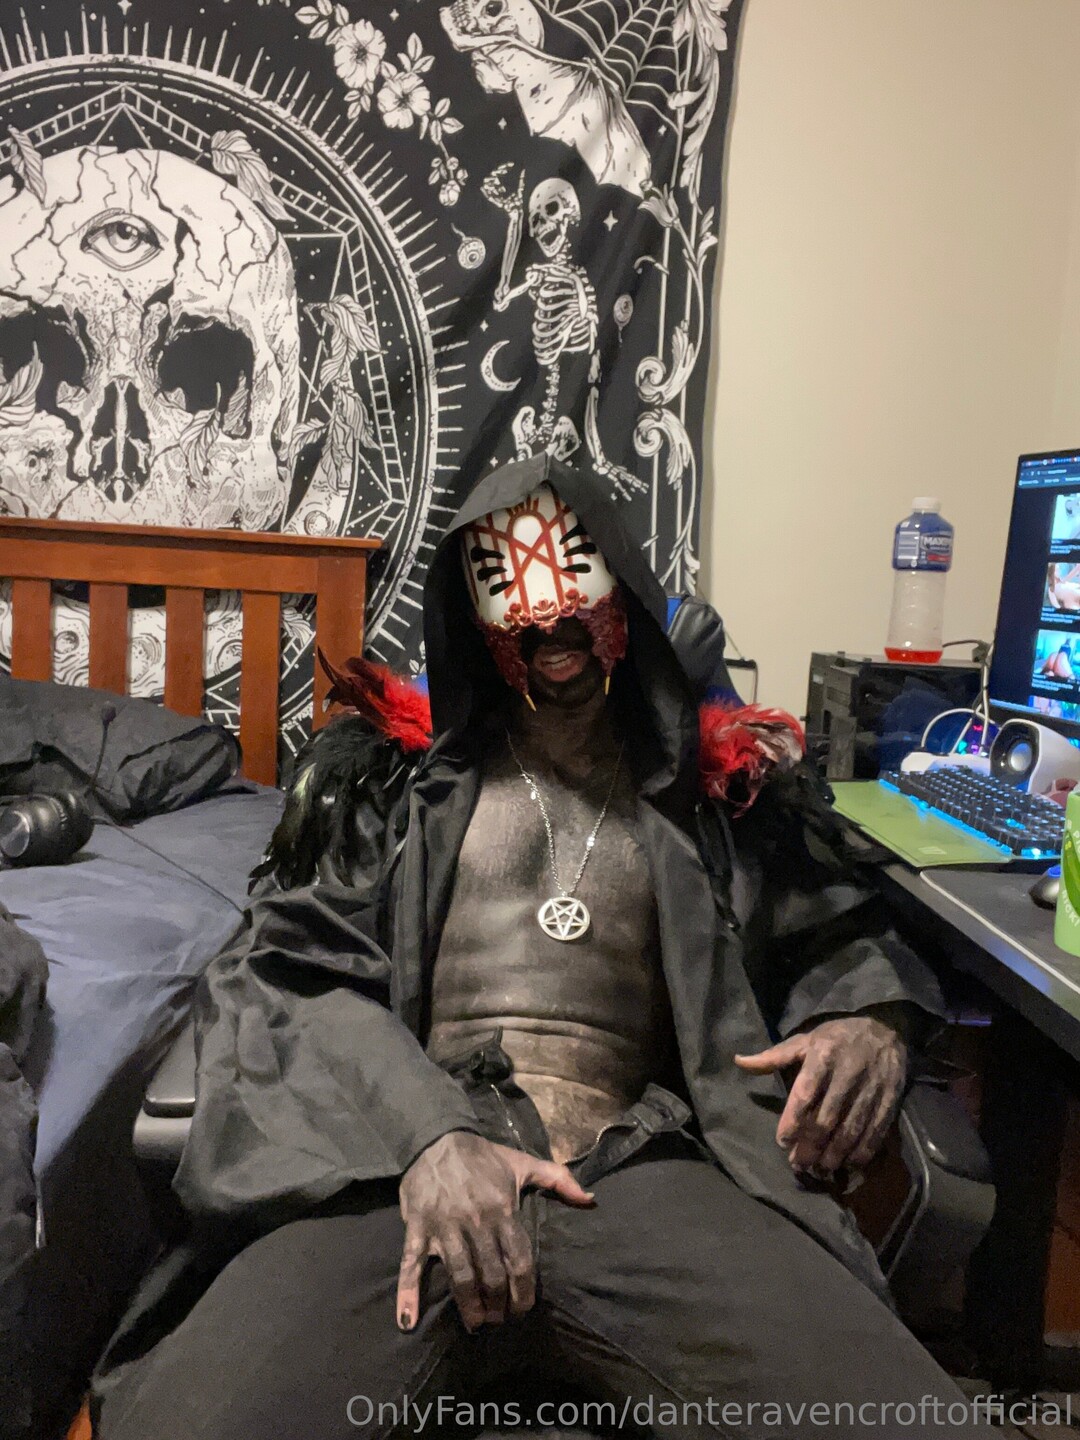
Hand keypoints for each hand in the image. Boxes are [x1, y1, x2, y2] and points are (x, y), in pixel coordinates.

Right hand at [397, 1131, 592, 1332]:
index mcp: (503, 1209)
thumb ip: (558, 1179)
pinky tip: (408, 1321)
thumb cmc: (482, 1156)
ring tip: (476, 1324)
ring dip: (469, 1305)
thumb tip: (591, 1199)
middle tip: (499, 1320)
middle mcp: (476, 1222)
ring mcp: (445, 1226)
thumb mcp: (522, 1163)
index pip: (519, 1259)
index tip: (523, 1309)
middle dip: (497, 1304)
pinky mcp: (418, 1228)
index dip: (523, 1290)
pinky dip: (408, 1293)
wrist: (436, 1137)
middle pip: (490, 1274)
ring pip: (460, 1275)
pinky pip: (412, 1264)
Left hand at [734, 1015, 907, 1176]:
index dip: (792, 1121)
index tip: (782, 1141)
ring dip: (835, 1155)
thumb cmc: (838, 1037)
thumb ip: (774, 1057)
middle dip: (811, 1147)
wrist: (887, 1027)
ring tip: (821, 1171)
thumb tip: (739, 1062)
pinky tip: (849, 1165)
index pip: (804, 1094)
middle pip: (827, 1119)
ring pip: (851, 1130)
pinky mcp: (890, 1100)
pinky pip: (875, 1132)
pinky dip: (862, 1152)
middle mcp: (846, 1074)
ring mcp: (870, 1089)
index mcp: (822, 1057)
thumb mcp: (805, 1040)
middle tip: (798, 1165)